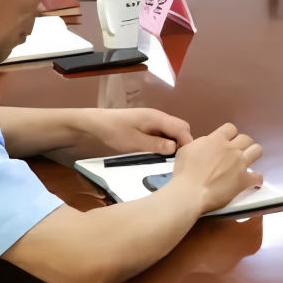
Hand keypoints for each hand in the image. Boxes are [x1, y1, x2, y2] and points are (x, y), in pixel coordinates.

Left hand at [77, 107, 192, 156]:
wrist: (95, 124)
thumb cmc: (114, 132)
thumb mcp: (135, 142)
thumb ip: (156, 144)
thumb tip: (175, 148)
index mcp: (158, 118)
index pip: (182, 128)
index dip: (187, 143)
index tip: (186, 161)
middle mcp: (158, 118)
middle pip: (180, 129)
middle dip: (183, 145)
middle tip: (177, 163)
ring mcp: (153, 123)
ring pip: (172, 133)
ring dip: (173, 146)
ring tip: (169, 163)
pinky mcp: (147, 128)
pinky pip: (162, 136)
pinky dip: (165, 145)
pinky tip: (159, 157)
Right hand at [168, 123, 263, 214]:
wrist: (190, 192)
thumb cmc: (184, 172)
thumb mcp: (186, 149)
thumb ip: (200, 144)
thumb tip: (207, 144)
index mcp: (216, 139)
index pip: (230, 128)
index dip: (229, 135)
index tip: (226, 142)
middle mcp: (231, 148)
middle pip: (246, 138)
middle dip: (243, 144)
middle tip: (236, 153)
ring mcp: (240, 163)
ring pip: (257, 150)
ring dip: (253, 154)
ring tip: (248, 162)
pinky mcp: (244, 179)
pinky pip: (258, 177)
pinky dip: (256, 179)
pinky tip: (252, 182)